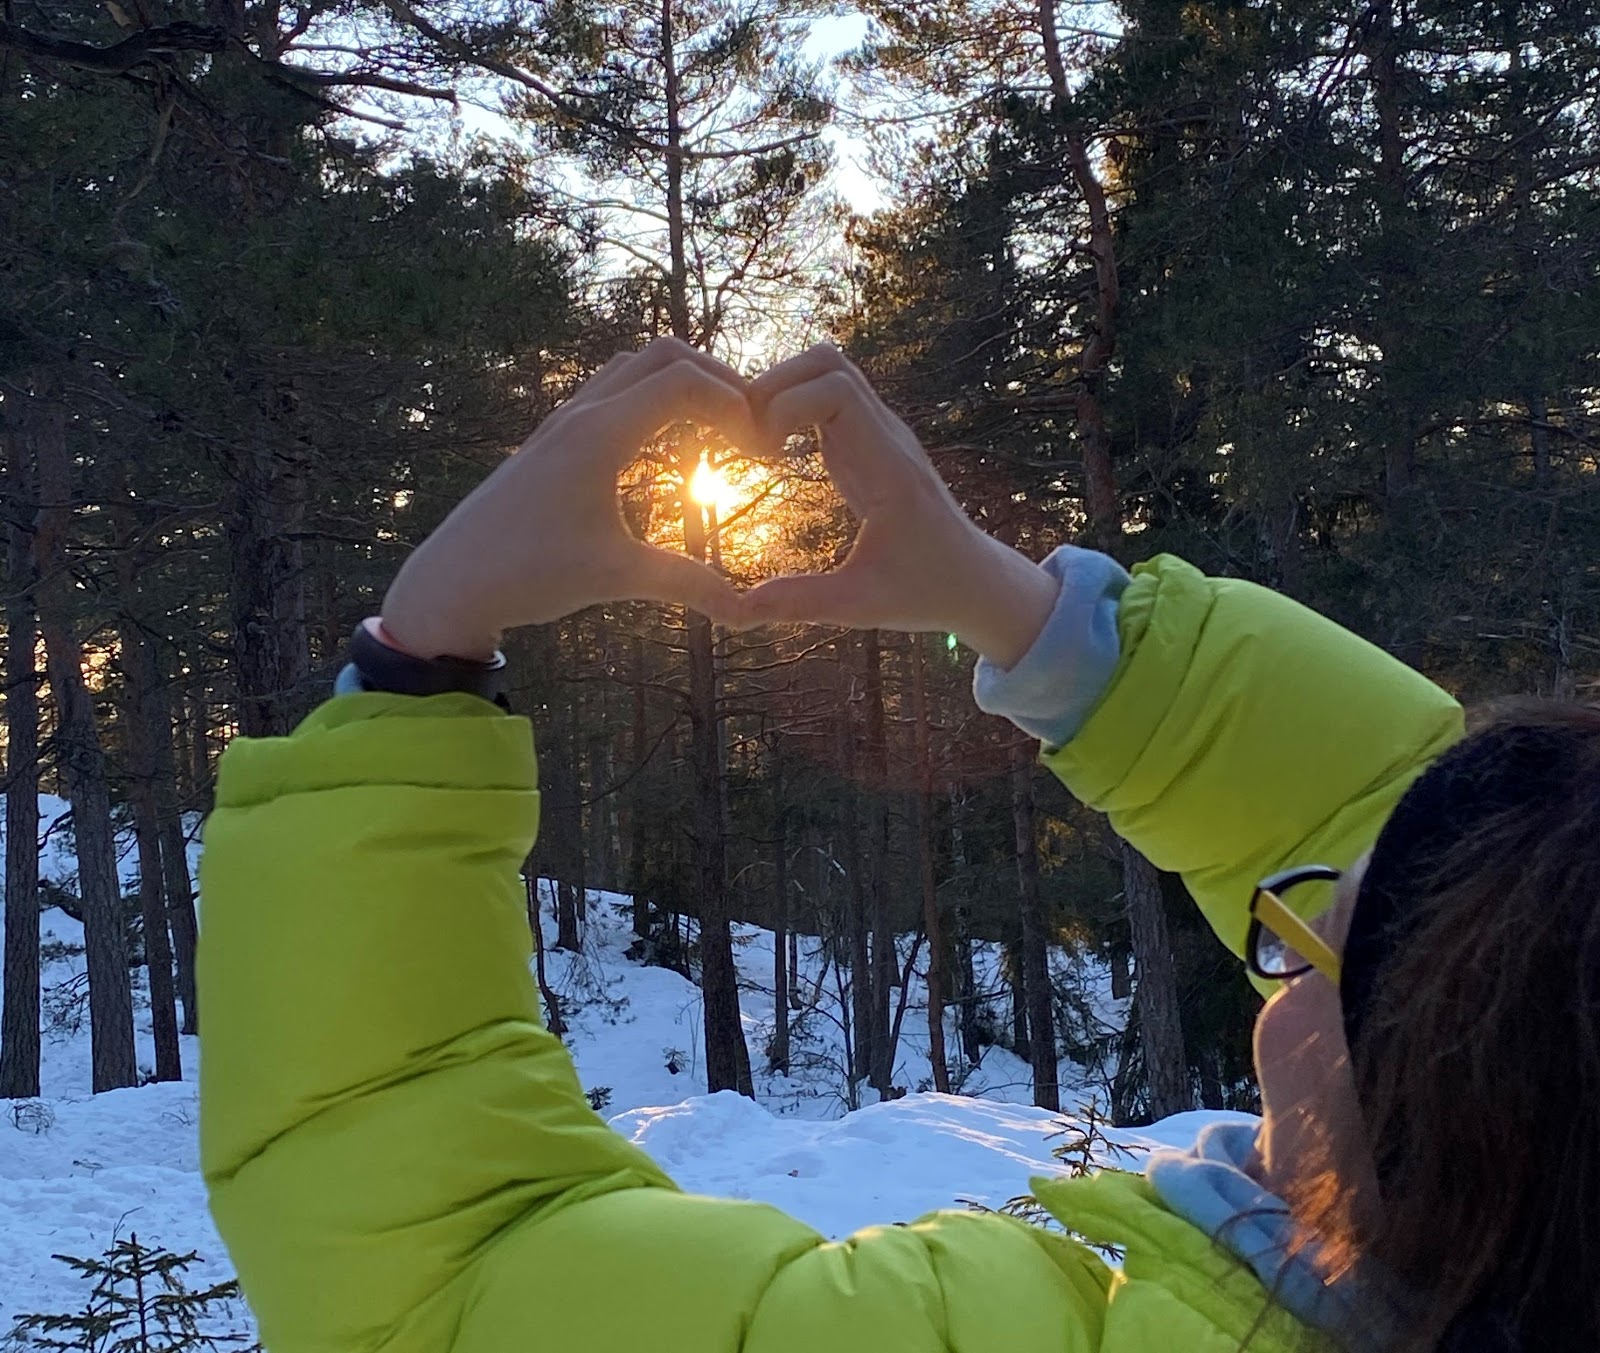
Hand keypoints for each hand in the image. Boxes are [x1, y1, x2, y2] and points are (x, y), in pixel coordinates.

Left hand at [382, 338, 755, 659]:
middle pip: (663, 355)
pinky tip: (663, 446)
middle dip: (715, 379)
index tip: (755, 447)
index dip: (733, 403)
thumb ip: (684, 583)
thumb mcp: (615, 577)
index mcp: (600, 434)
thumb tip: (744, 611)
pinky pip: (611, 391)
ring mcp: (562, 422)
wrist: (452, 581)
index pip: (683, 381)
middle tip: (746, 425)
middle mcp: (581, 413)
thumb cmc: (528, 574)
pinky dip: (649, 398)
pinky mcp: (552, 440)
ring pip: (633, 367)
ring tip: (714, 429)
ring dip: (679, 382)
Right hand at [743, 345, 1058, 668]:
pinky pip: (827, 396)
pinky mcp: (868, 442)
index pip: (836, 389)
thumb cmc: (926, 591)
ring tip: (756, 442)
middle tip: (747, 440)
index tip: (762, 451)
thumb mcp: (860, 606)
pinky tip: (772, 451)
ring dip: (781, 391)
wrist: (974, 579)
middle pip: (826, 361)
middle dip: (773, 386)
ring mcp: (878, 434)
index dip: (785, 403)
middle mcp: (885, 437)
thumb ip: (800, 602)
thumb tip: (735, 610)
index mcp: (887, 467)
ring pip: (827, 369)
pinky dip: (791, 406)